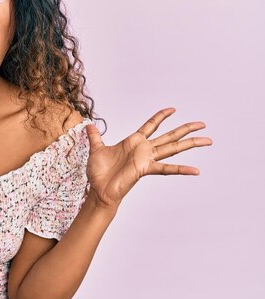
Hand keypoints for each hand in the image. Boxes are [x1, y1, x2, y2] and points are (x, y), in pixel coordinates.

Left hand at [84, 108, 211, 210]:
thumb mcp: (96, 149)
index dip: (161, 117)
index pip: (151, 125)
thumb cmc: (98, 173)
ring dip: (190, 143)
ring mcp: (146, 159)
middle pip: (169, 136)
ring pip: (173, 148)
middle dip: (185, 129)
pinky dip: (181, 170)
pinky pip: (166, 169)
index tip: (173, 108)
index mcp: (133, 142)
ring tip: (208, 140)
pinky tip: (196, 170)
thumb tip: (88, 125)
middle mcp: (143, 150)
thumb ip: (95, 136)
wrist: (98, 189)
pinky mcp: (145, 169)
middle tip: (203, 124)